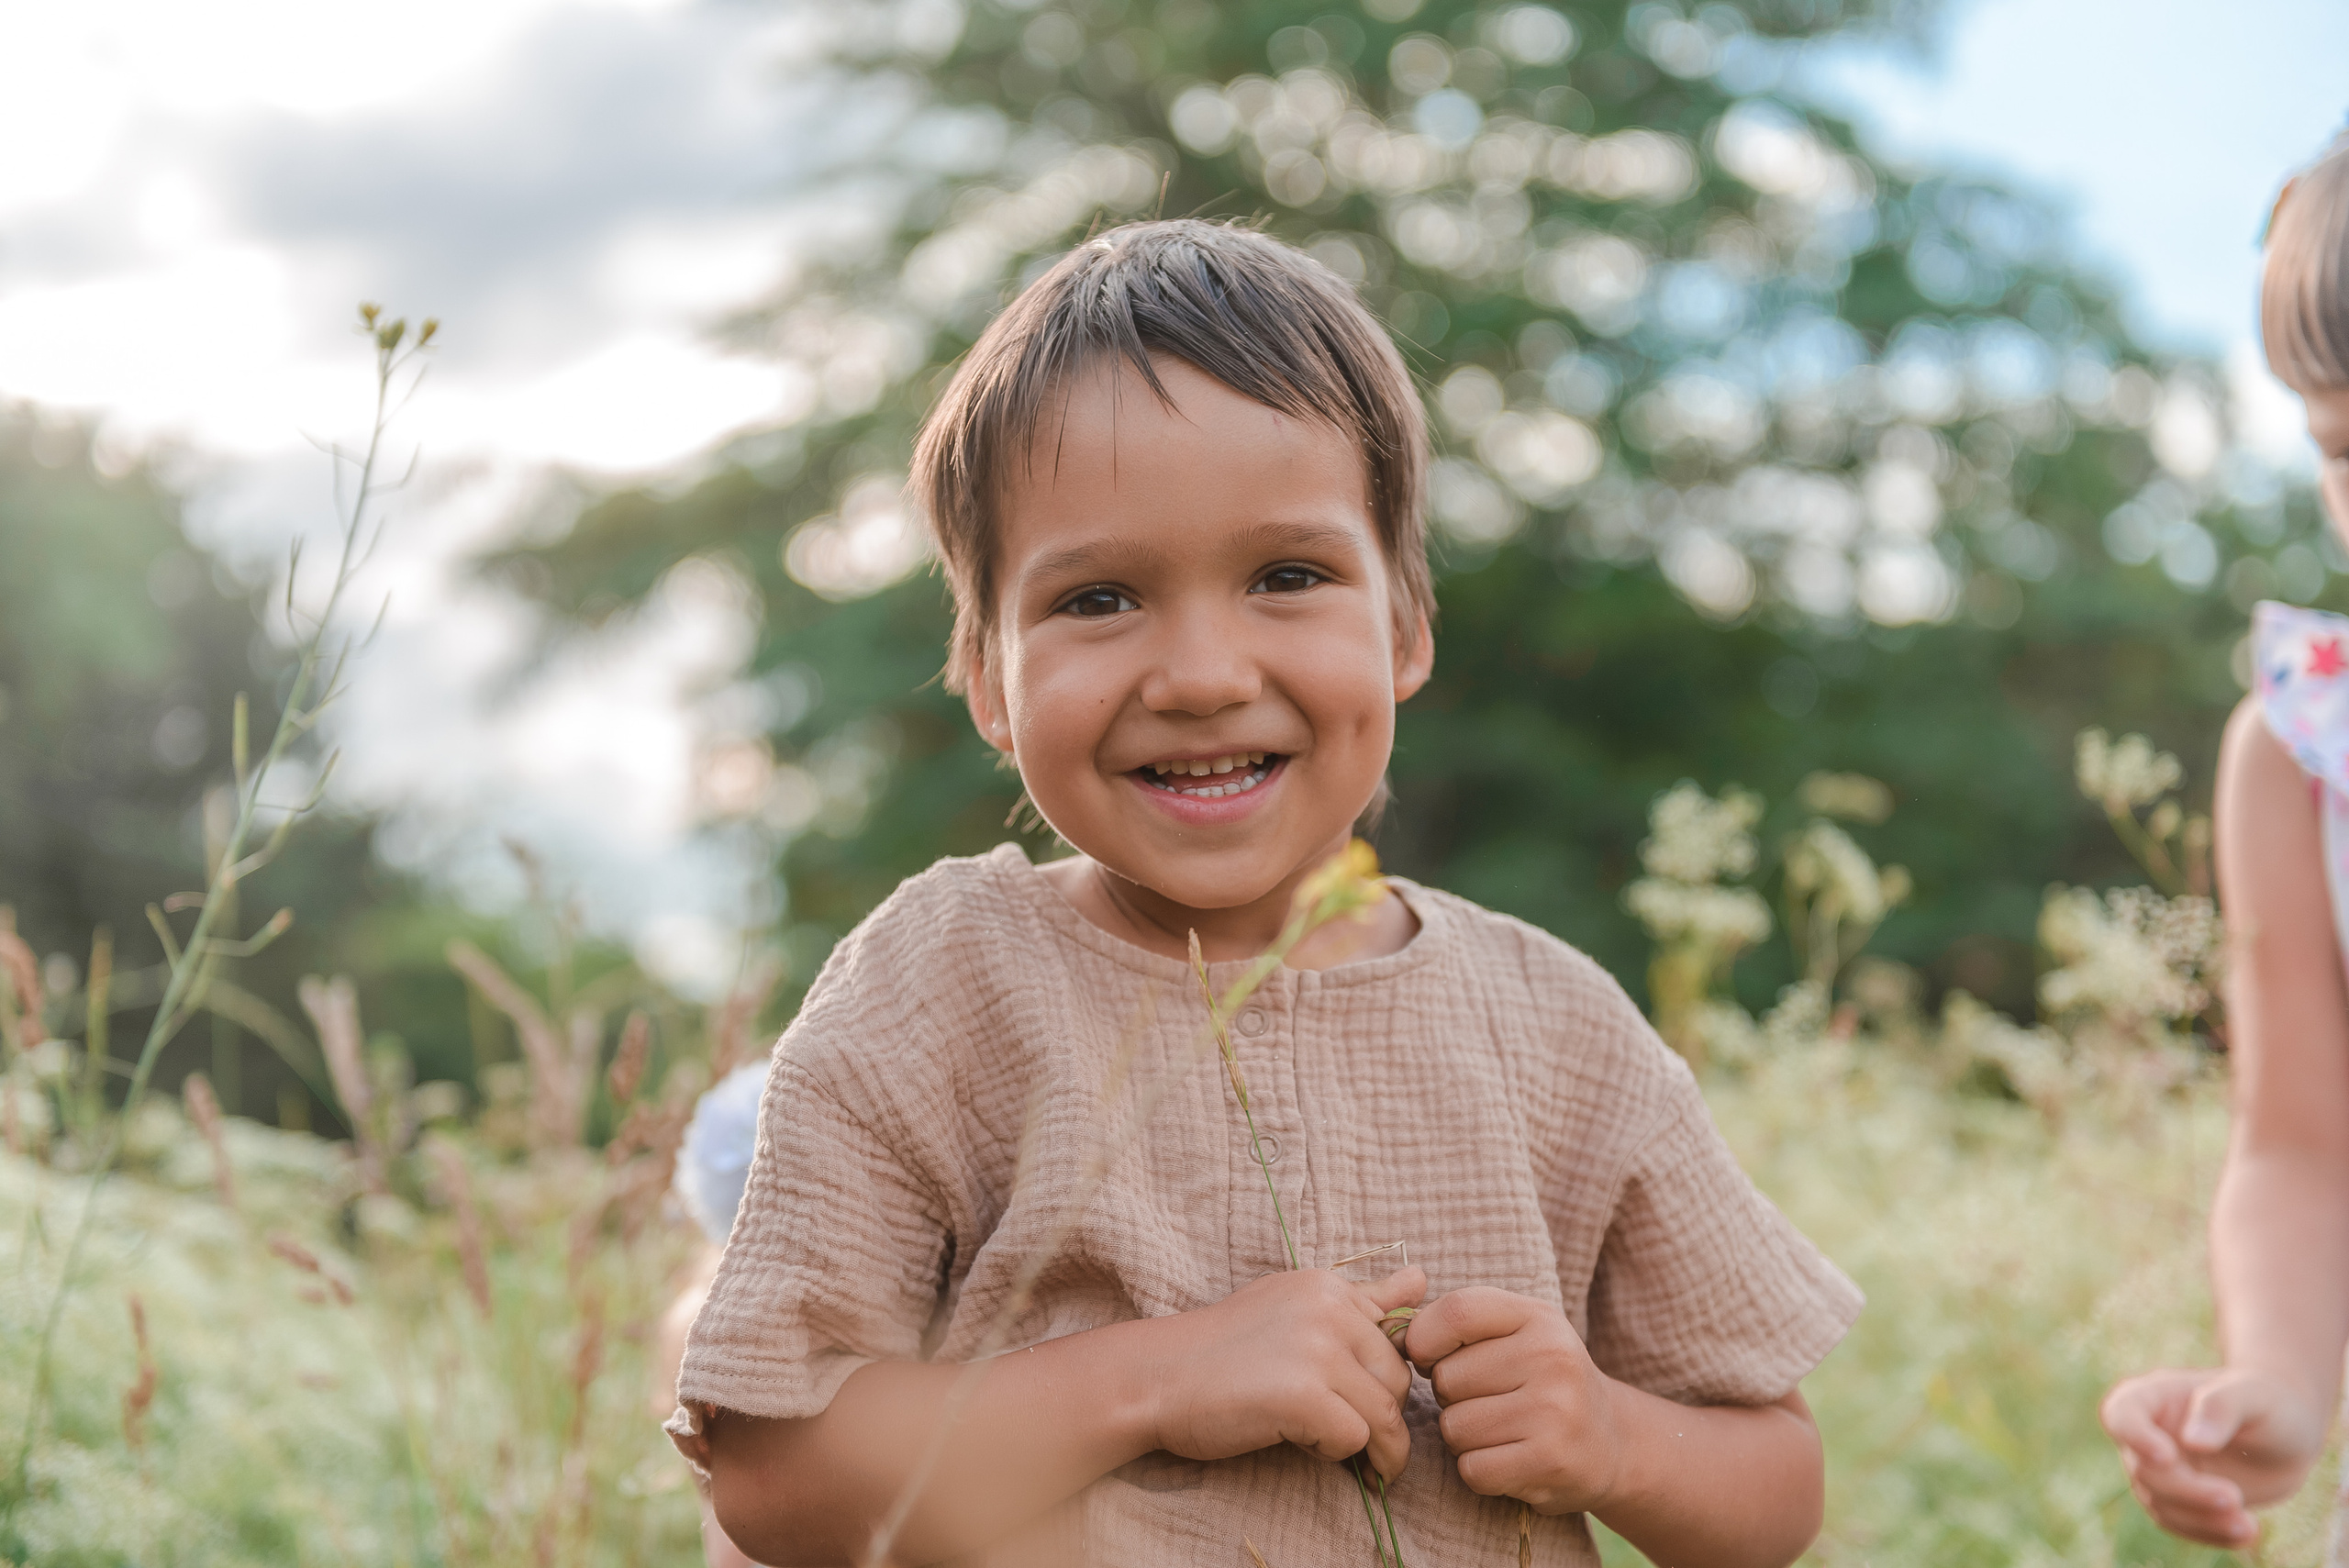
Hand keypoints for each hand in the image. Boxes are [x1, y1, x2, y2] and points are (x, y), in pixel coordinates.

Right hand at [1146, 1267, 1423, 1479]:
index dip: (1383, 1377)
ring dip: (1372, 1446)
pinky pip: (1356, 1438)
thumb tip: (1422, 1278)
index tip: (1363, 1398)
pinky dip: (1337, 1454)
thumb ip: (1360, 1298)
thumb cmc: (1222, 1350)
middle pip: (1398, 1379)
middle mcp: (1329, 1309)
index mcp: (1328, 1286)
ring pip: (1385, 1414)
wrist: (1157, 1378)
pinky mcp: (1304, 1395)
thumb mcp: (1293, 1306)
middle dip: (1384, 1416)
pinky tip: (1306, 1446)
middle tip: (1351, 1437)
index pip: (1398, 1337)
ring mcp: (1317, 1350)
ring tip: (1343, 1455)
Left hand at [1404, 1287, 1621, 1513]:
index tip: (1427, 1356)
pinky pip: (1473, 1468)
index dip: (1424, 1338)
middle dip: (1452, 1397)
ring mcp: (1554, 1411)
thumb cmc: (1543, 1380)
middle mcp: (1552, 1358)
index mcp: (1538, 1317)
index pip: (1457, 1312)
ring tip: (1502, 1431)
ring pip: (1455, 1428)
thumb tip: (1392, 1331)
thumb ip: (1458, 1321)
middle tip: (1488, 1401)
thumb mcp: (1517, 1331)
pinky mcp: (1550, 1462)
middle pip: (1447, 1378)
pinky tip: (1510, 1459)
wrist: (1611, 1442)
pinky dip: (1479, 1470)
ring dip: (1464, 1437)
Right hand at [2100, 1367, 2327, 1547]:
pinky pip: (2182, 1524)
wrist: (2288, 1435)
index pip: (2122, 1414)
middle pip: (2145, 1470)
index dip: (2135, 1437)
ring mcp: (2160, 1470)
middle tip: (2235, 1497)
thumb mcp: (2255, 1396)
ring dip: (2201, 1518)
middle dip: (2187, 1490)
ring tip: (2249, 1525)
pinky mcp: (2179, 1500)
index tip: (2168, 1457)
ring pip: (2160, 1504)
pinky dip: (2212, 1533)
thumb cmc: (2269, 1403)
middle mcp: (2149, 1434)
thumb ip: (2221, 1408)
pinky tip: (2248, 1532)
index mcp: (2154, 1396)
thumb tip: (2193, 1442)